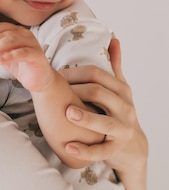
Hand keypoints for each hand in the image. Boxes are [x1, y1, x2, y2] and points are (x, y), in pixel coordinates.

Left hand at [0, 22, 53, 91]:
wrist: (38, 79)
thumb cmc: (20, 65)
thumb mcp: (2, 57)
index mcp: (16, 31)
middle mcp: (24, 34)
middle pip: (3, 35)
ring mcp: (32, 43)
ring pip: (12, 41)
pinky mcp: (37, 55)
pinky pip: (22, 53)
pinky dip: (10, 56)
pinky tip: (0, 60)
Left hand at [60, 38, 147, 189]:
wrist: (134, 146)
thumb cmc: (120, 112)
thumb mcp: (120, 88)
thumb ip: (115, 65)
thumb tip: (113, 38)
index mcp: (121, 90)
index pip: (97, 75)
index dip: (74, 72)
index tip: (55, 75)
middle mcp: (124, 108)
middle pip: (99, 93)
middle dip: (76, 90)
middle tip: (54, 90)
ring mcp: (122, 129)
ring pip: (104, 122)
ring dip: (85, 117)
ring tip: (67, 112)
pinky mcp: (115, 149)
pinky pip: (100, 151)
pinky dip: (84, 150)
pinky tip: (68, 147)